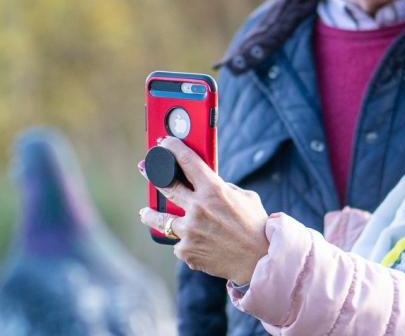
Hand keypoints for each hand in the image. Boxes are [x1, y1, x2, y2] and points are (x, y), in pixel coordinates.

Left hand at [138, 136, 269, 284]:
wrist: (260, 261)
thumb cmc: (255, 226)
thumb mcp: (244, 198)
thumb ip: (223, 188)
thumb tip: (205, 182)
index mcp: (214, 190)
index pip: (187, 161)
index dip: (173, 148)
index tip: (164, 143)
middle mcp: (198, 208)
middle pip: (166, 186)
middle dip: (152, 174)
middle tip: (144, 169)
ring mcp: (189, 231)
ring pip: (159, 219)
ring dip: (150, 215)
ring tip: (145, 213)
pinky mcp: (186, 250)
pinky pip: (179, 242)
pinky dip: (185, 241)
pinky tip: (193, 242)